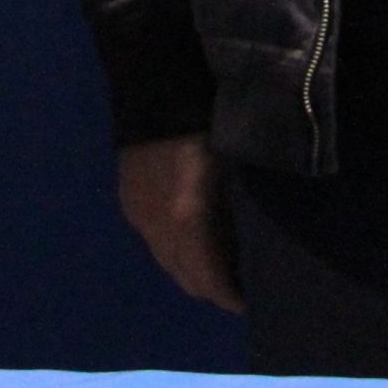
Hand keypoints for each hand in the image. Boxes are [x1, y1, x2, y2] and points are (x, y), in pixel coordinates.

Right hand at [118, 134, 243, 312]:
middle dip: (215, 287)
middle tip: (243, 279)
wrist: (155, 89)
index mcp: (187, 223)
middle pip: (188, 281)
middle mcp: (157, 230)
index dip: (234, 298)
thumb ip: (241, 217)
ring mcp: (139, 217)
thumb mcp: (234, 173)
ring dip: (193, 268)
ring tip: (220, 257)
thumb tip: (259, 247)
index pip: (211, 283)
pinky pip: (154, 241)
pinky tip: (193, 232)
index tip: (257, 298)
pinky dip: (175, 246)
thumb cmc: (208, 128)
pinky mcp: (129, 202)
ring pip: (168, 263)